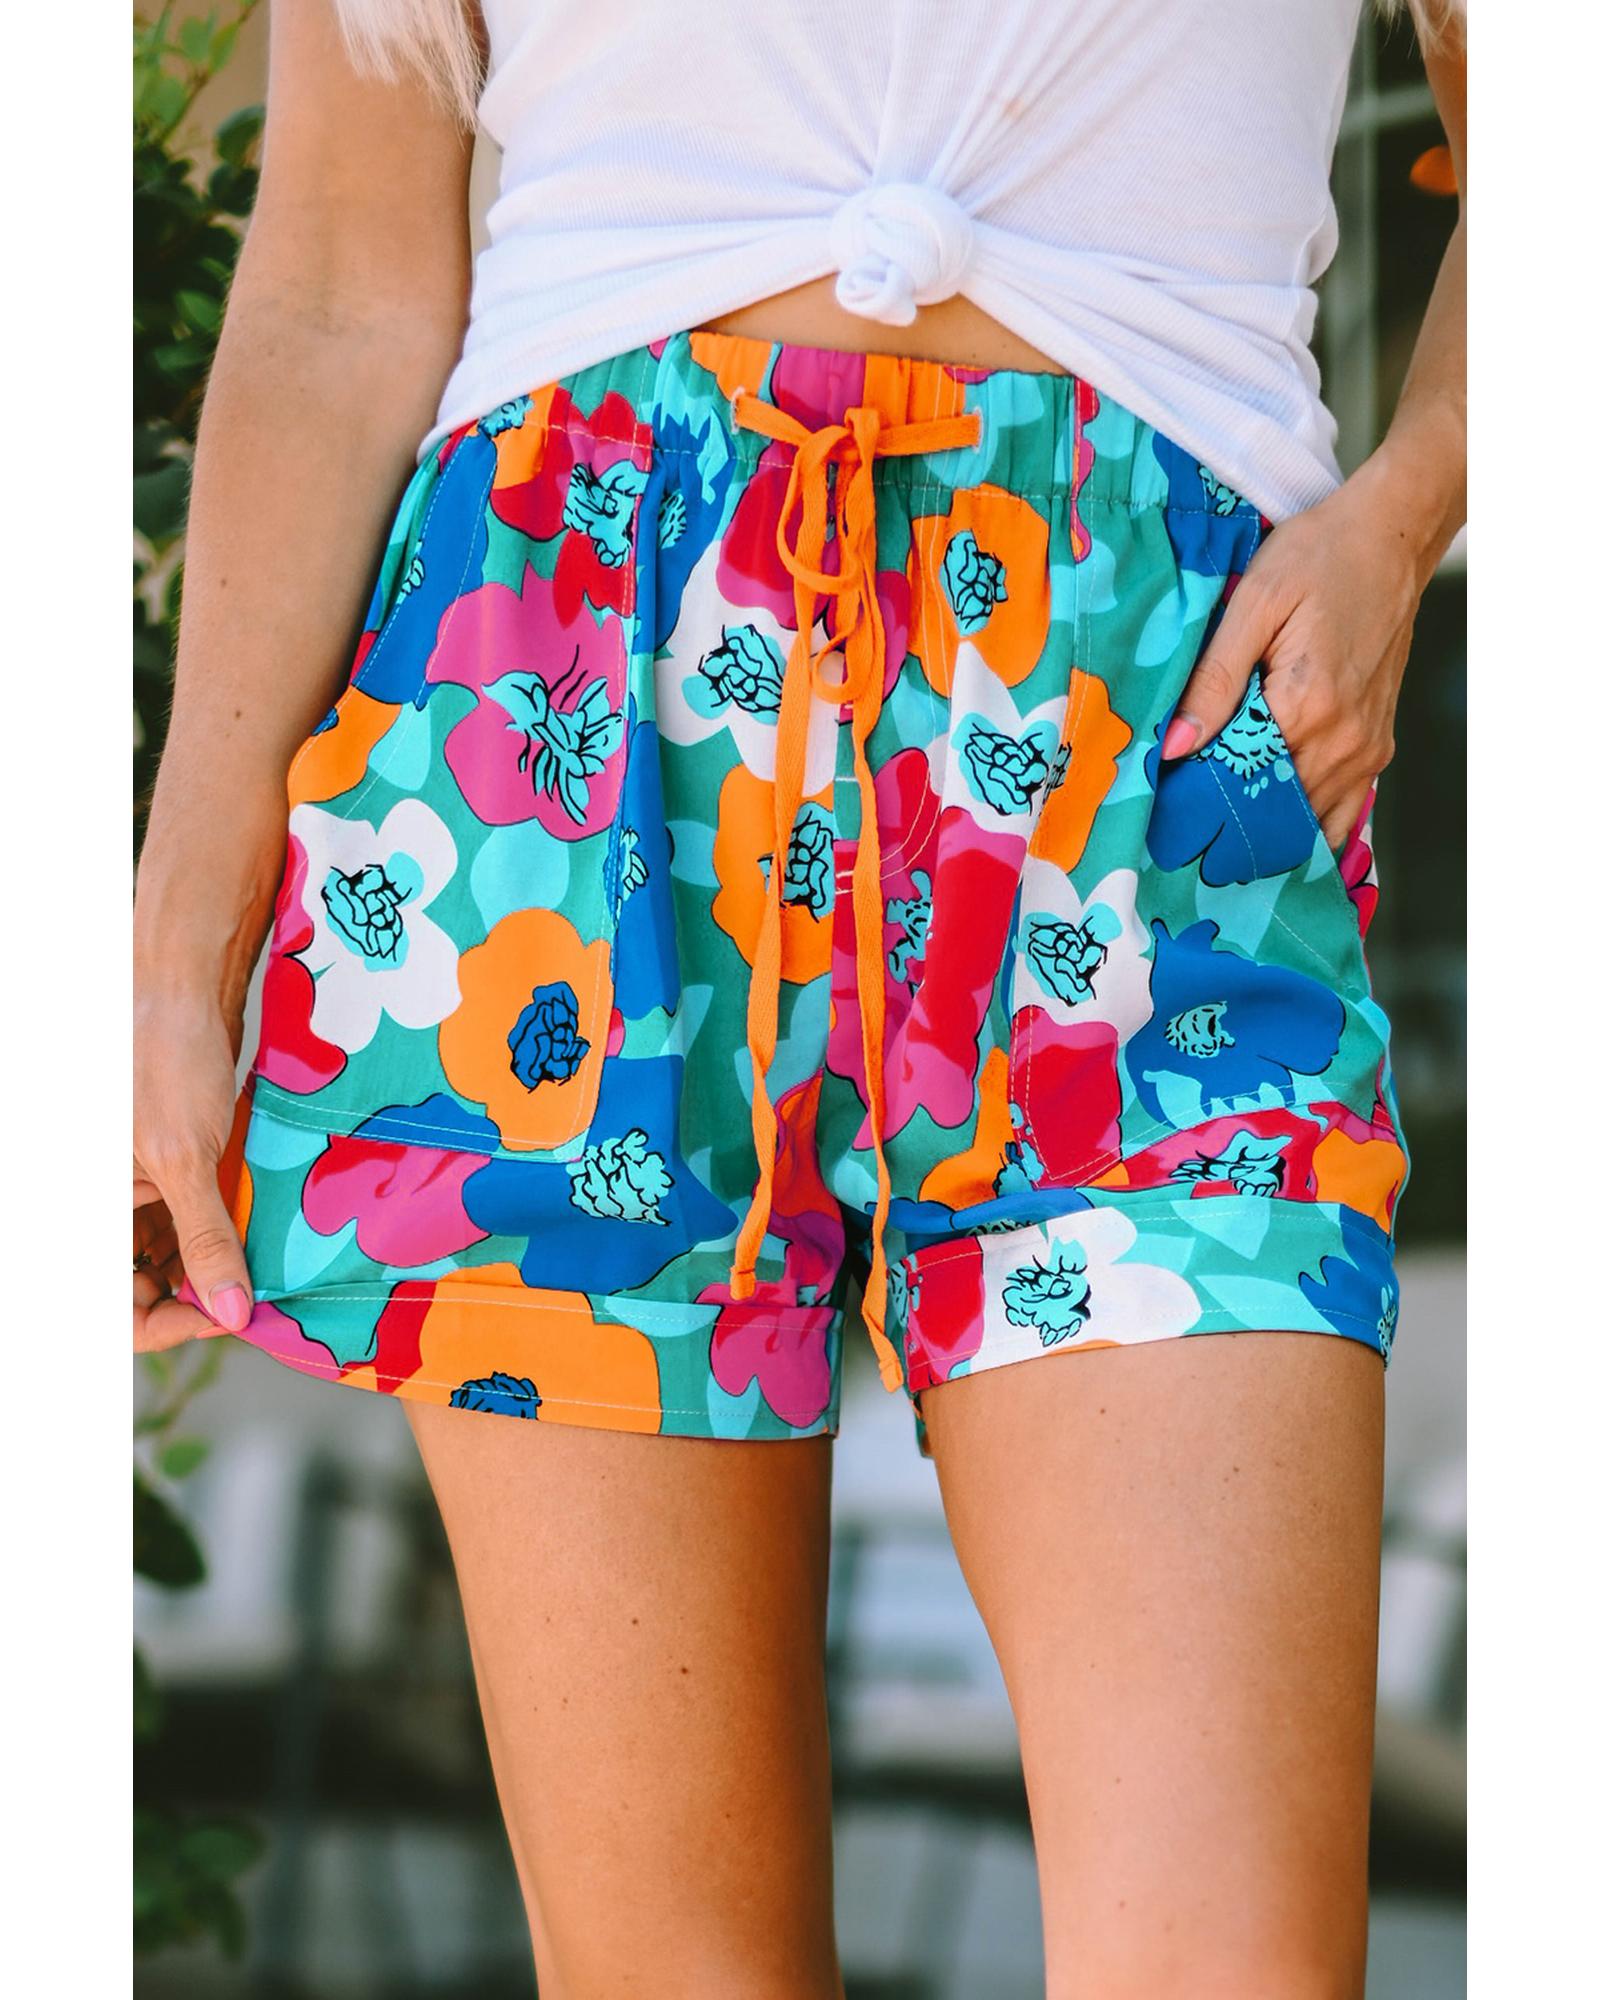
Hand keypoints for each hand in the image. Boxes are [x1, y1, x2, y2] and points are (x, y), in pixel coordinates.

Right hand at [133, 991, 252, 1353]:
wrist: (179, 988)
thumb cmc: (160, 1060)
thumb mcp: (183, 1158)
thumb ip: (204, 1239)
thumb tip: (230, 1312)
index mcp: (88, 1211)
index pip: (118, 1311)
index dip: (168, 1326)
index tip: (229, 1315)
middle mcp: (109, 1208)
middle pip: (145, 1289)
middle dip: (198, 1298)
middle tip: (254, 1296)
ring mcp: (139, 1189)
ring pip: (173, 1257)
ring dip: (216, 1266)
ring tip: (264, 1267)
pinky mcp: (172, 1167)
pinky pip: (193, 1219)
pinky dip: (226, 1230)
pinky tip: (261, 1233)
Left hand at [1160, 472, 1427, 854]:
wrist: (1391, 538)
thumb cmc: (1318, 558)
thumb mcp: (1254, 604)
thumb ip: (1214, 680)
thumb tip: (1174, 746)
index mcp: (1308, 707)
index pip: (1238, 779)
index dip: (1197, 793)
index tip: (1164, 799)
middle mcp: (1345, 741)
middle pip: (1272, 807)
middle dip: (1226, 813)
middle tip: (1183, 817)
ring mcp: (1367, 750)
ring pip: (1306, 817)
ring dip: (1263, 822)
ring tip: (1219, 819)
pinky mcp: (1378, 747)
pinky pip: (1342, 810)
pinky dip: (1306, 822)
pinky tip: (1271, 821)